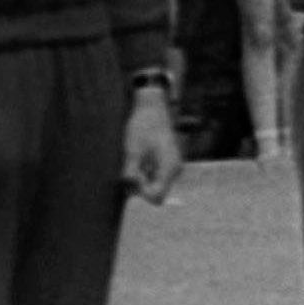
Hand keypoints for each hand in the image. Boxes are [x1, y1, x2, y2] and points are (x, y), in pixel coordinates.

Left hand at [122, 82, 183, 203]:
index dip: (141, 192)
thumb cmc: (142, 127)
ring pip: (154, 184)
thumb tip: (130, 190)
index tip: (131, 177)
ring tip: (133, 161)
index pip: (157, 196)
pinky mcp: (166, 162)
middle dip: (139, 185)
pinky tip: (138, 158)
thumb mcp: (132, 150)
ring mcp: (171, 166)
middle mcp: (174, 169)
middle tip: (129, 168)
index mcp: (169, 166)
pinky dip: (143, 172)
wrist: (151, 108)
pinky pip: (155, 176)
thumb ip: (132, 173)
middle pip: (156, 191)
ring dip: (140, 178)